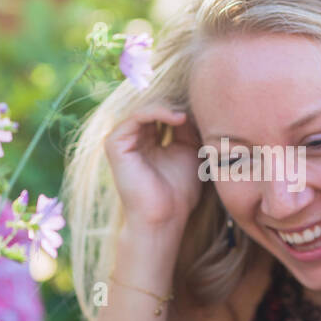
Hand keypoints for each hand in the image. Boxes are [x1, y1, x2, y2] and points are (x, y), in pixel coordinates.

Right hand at [104, 105, 202, 230]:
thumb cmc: (179, 191)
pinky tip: (178, 118)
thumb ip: (188, 127)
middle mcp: (133, 138)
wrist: (165, 216)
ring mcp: (122, 140)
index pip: (163, 111)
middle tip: (196, 103)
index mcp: (148, 140)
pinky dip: (158, 112)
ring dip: (169, 107)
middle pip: (154, 107)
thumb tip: (190, 104)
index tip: (205, 105)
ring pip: (146, 108)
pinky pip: (137, 116)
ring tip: (187, 115)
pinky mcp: (115, 143)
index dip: (182, 106)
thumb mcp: (190, 151)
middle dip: (176, 103)